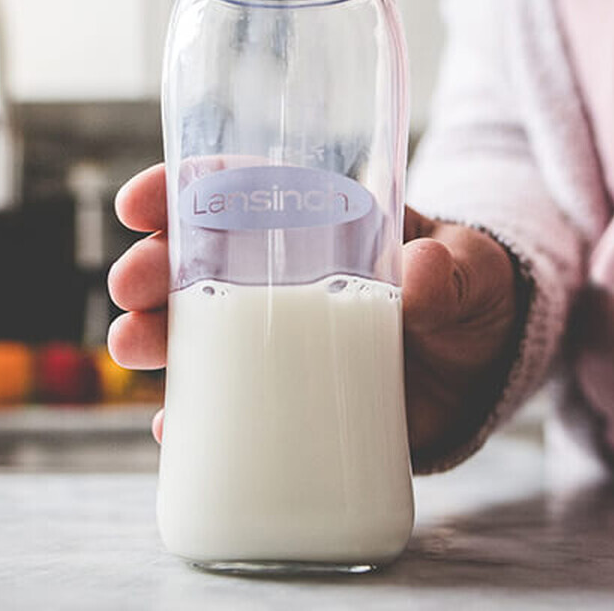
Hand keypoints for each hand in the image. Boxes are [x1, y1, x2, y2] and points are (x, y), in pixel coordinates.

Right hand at [107, 163, 519, 461]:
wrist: (483, 364)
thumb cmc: (468, 290)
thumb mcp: (471, 269)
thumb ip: (451, 268)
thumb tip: (419, 274)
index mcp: (317, 222)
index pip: (240, 191)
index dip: (184, 188)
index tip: (141, 201)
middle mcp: (284, 276)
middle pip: (203, 262)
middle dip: (156, 267)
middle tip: (130, 285)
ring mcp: (281, 339)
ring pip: (201, 330)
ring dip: (156, 334)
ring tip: (130, 345)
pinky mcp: (290, 396)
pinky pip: (228, 402)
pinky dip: (196, 414)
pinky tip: (172, 426)